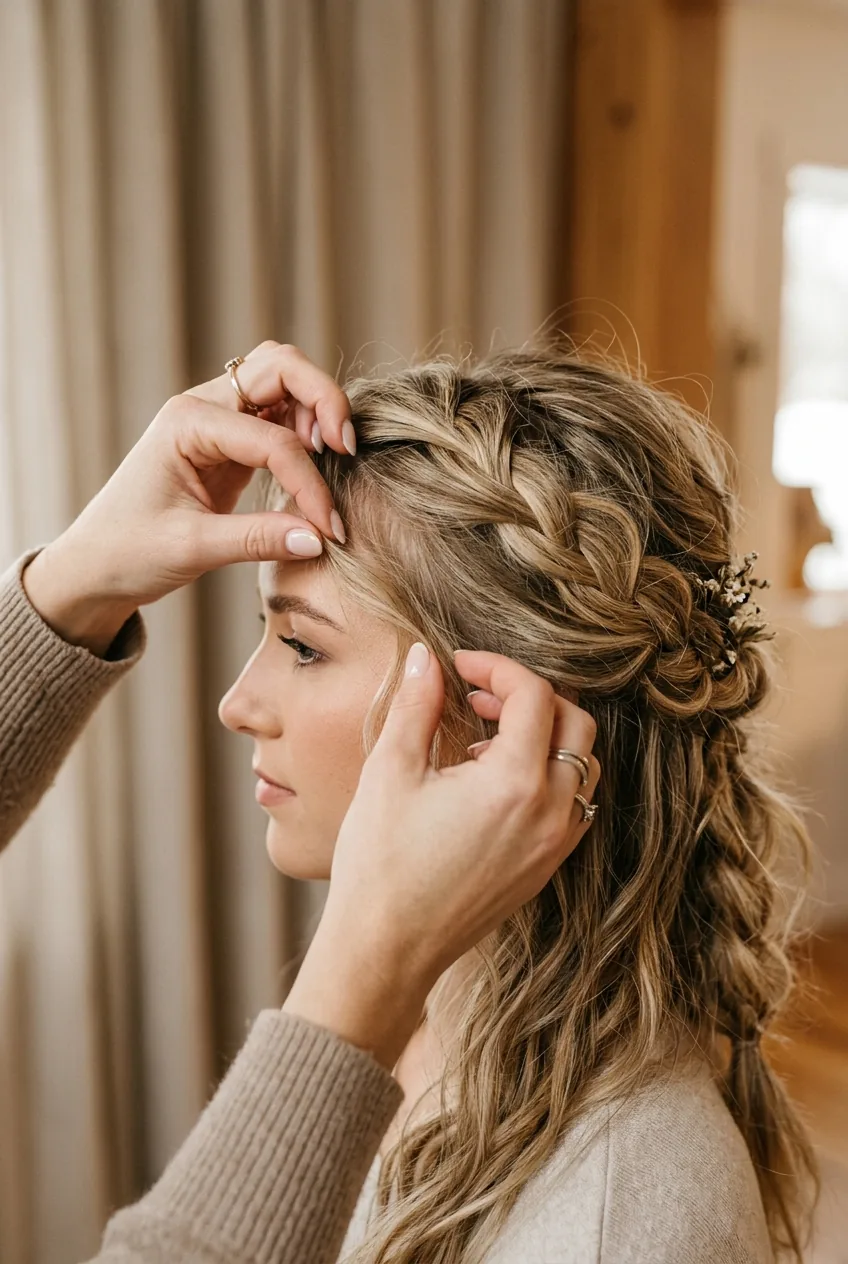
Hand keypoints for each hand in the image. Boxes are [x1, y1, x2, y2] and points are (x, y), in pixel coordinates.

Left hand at [23, 342, 351, 653]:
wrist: (95, 565)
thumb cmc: (129, 552)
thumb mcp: (192, 549)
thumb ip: (258, 540)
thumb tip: (320, 538)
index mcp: (186, 422)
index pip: (271, 439)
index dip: (309, 482)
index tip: (330, 529)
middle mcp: (203, 406)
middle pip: (281, 367)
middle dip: (323, 400)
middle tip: (347, 449)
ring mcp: (218, 418)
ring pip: (285, 382)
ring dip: (317, 409)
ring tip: (335, 456)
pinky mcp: (231, 440)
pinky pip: (280, 416)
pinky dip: (306, 431)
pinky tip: (317, 466)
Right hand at [284, 644, 599, 1069]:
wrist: (385, 949)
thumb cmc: (381, 863)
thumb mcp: (391, 771)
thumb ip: (417, 705)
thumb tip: (423, 657)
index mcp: (516, 785)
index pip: (535, 696)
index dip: (498, 668)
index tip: (460, 665)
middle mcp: (550, 815)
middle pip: (575, 724)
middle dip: (529, 697)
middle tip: (477, 696)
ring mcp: (554, 846)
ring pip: (581, 766)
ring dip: (544, 737)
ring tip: (482, 740)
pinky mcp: (546, 868)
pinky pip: (572, 804)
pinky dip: (546, 777)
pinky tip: (493, 782)